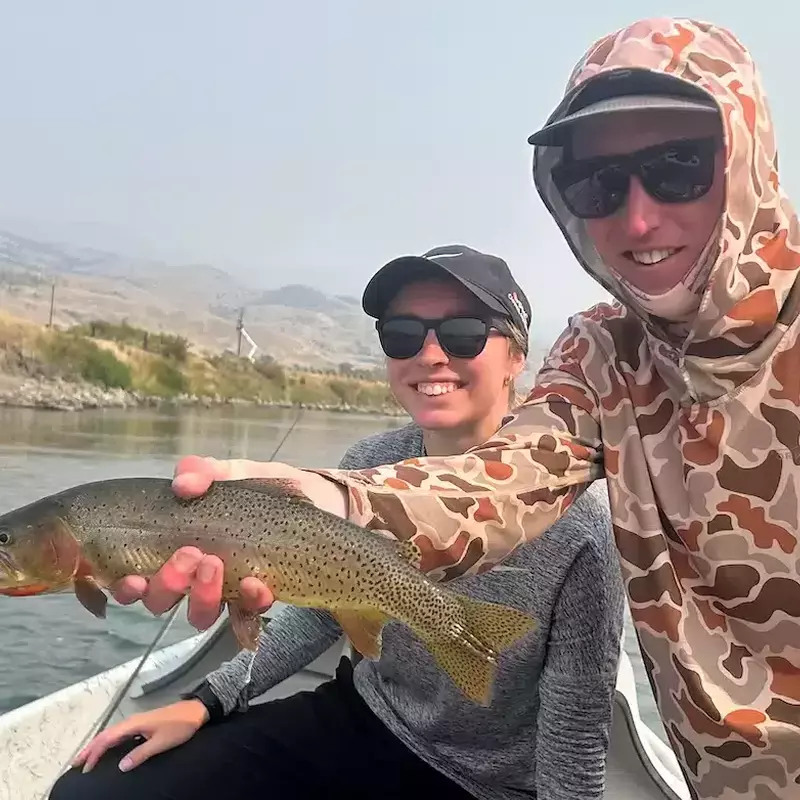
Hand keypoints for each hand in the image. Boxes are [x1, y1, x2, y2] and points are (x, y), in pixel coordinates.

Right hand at [72, 700, 208, 772]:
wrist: (195, 710)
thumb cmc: (179, 726)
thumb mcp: (161, 743)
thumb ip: (140, 754)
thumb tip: (120, 766)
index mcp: (134, 724)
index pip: (107, 739)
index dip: (94, 753)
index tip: (85, 768)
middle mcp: (132, 721)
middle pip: (105, 734)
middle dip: (90, 748)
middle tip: (75, 764)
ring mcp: (137, 721)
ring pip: (111, 733)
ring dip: (97, 745)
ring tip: (86, 758)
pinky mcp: (142, 724)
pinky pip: (119, 733)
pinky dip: (108, 742)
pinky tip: (107, 749)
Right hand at [109, 455, 347, 630]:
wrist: (323, 503)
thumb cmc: (268, 490)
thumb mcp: (236, 471)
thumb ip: (206, 471)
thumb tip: (182, 483)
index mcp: (176, 544)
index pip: (135, 573)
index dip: (124, 583)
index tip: (130, 576)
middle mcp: (193, 574)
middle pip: (160, 599)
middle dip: (167, 583)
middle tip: (189, 555)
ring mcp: (227, 589)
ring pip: (197, 614)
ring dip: (200, 595)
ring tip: (214, 565)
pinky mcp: (260, 597)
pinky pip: (247, 613)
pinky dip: (250, 601)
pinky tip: (259, 583)